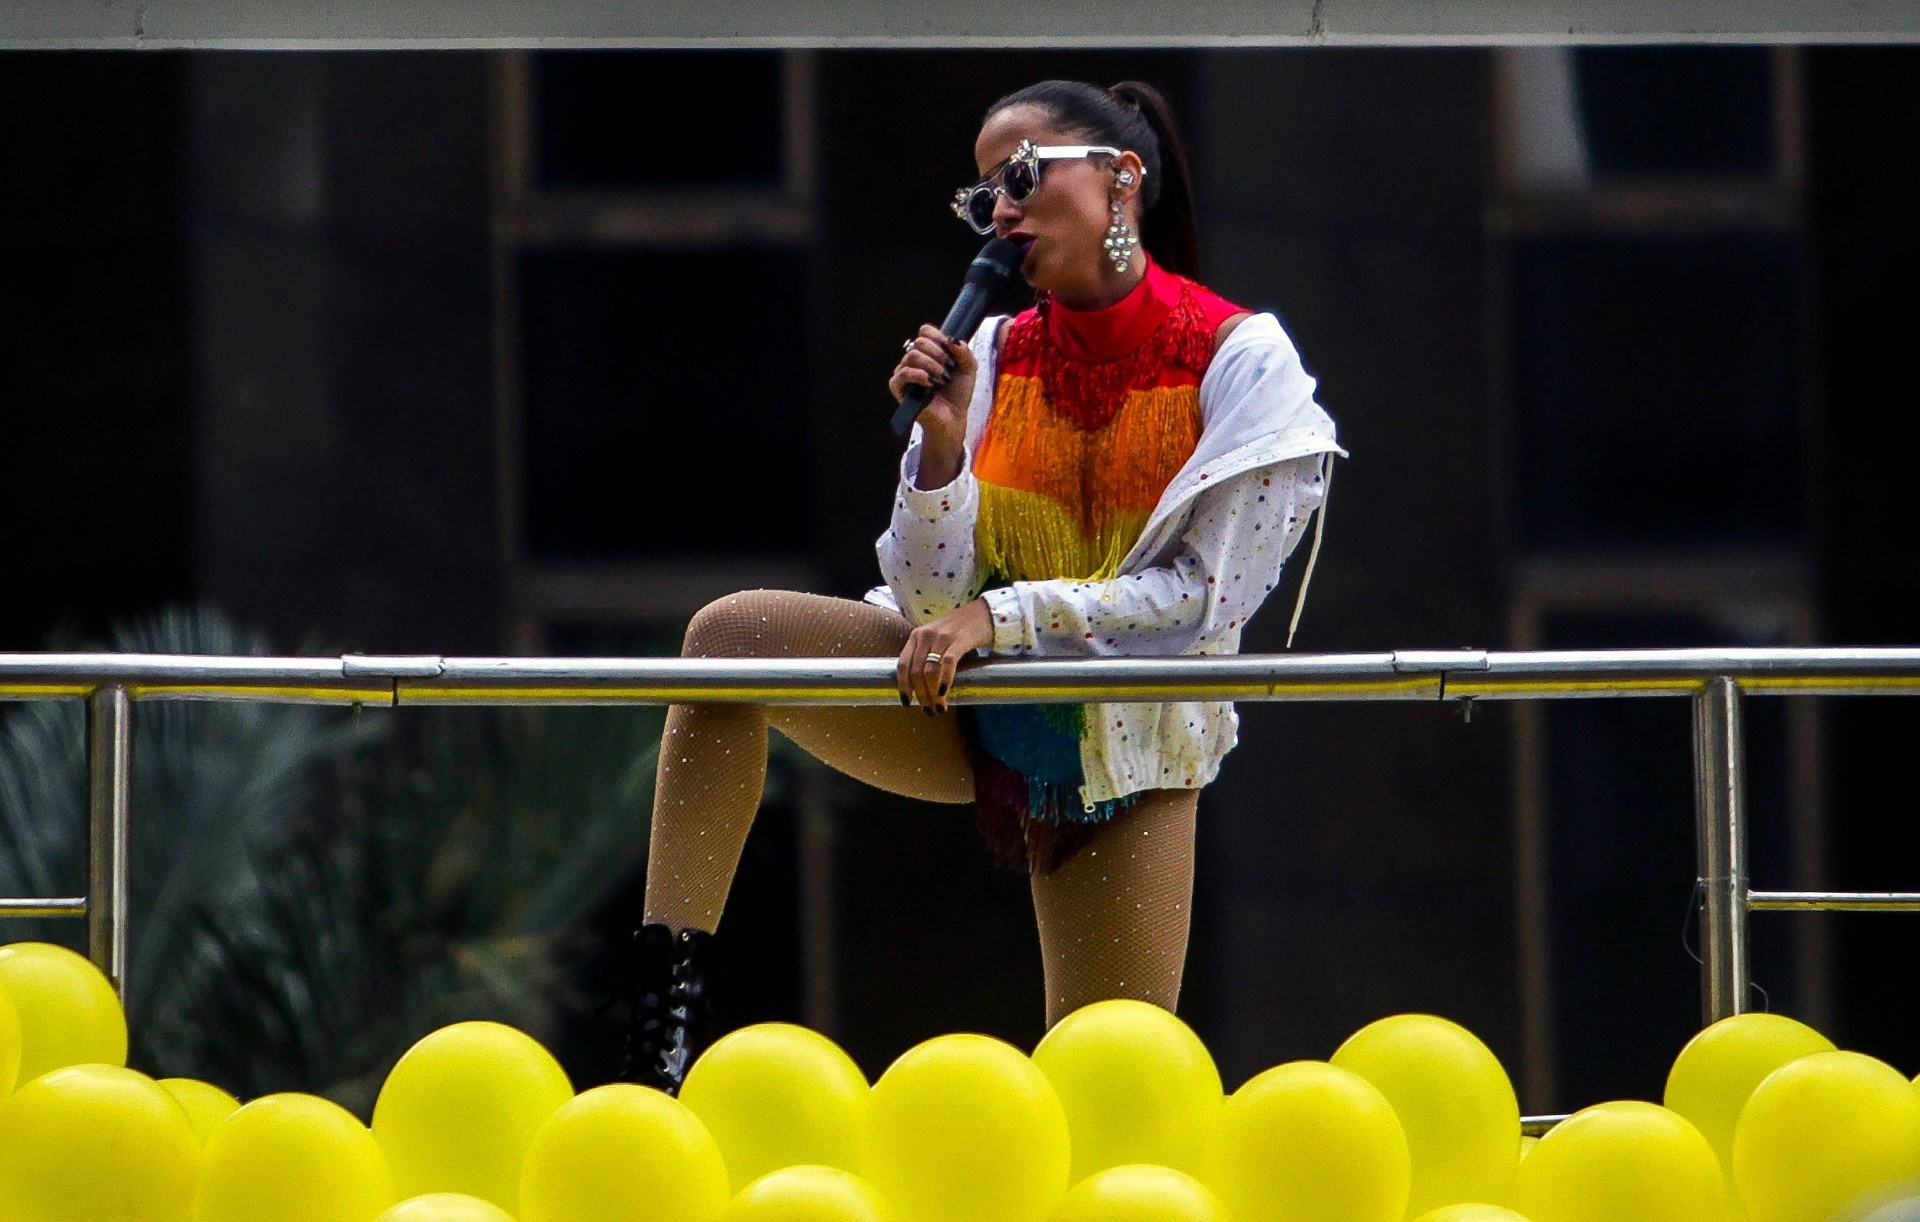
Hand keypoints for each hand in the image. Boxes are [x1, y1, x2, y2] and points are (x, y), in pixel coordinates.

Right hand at [888, 325, 976, 488]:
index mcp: (928, 351)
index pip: (925, 331)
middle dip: (938, 354)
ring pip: (912, 355)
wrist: (953, 418)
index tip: (951, 351)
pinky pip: (902, 374)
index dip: (938, 337)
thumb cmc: (958, 393)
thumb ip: (964, 351)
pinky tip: (929, 382)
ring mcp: (905, 373)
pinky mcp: (899, 388)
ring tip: (942, 379)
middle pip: (919, 342)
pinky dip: (917, 375)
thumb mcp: (969, 368)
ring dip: (932, 365)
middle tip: (948, 370)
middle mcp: (914, 359)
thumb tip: (952, 340)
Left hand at [896, 598, 993, 712]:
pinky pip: (947, 664)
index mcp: (916, 636)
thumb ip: (925, 655)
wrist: (983, 613)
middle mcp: (925, 635)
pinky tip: (943, 693)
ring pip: (929, 671)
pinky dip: (944, 681)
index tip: (907, 702)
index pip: (902, 664)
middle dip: (921, 695)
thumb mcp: (936, 639)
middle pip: (915, 672)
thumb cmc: (959, 630)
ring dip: (932, 694)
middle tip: (929, 710)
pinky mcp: (958, 640)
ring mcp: (942, 637)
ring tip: (939, 707)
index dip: (903, 686)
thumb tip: (919, 687)